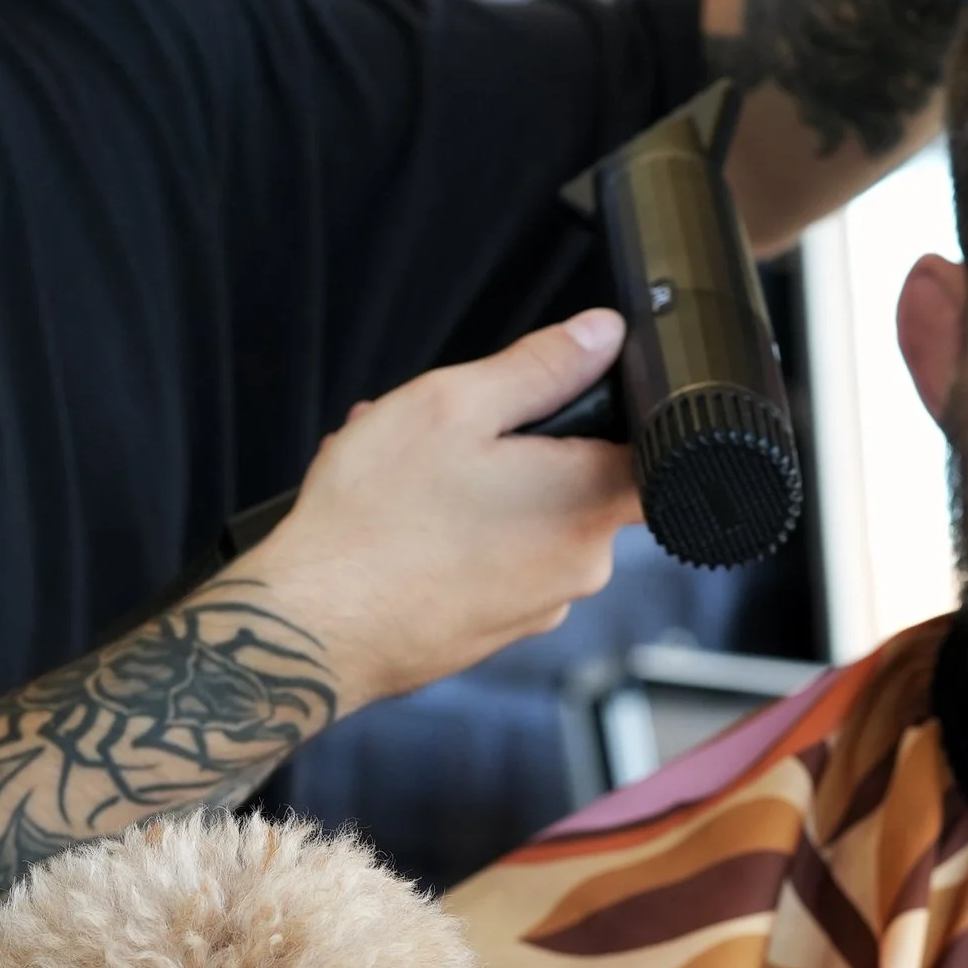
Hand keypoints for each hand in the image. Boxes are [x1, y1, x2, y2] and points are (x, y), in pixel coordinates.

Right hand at [239, 311, 639, 714]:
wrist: (312, 628)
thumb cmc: (376, 521)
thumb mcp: (453, 405)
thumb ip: (541, 365)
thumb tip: (602, 335)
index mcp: (589, 502)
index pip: (655, 451)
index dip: (617, 415)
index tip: (570, 401)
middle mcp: (579, 566)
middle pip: (575, 479)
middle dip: (511, 445)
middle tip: (443, 431)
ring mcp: (537, 607)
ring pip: (523, 519)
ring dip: (472, 486)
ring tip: (400, 472)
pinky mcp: (494, 631)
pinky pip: (491, 562)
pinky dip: (454, 533)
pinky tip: (398, 518)